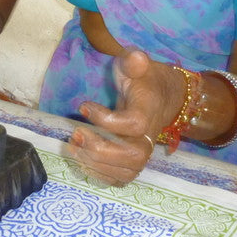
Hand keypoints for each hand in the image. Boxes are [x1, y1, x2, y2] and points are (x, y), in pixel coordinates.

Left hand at [63, 48, 182, 185]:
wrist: (164, 98)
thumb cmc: (145, 80)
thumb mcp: (139, 65)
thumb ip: (134, 61)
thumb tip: (135, 58)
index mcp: (149, 111)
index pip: (133, 124)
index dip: (107, 120)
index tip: (84, 106)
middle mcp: (150, 137)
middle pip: (133, 156)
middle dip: (101, 149)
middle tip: (76, 133)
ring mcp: (143, 152)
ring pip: (126, 171)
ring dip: (95, 163)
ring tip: (73, 146)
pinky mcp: (134, 163)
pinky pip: (120, 179)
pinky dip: (99, 175)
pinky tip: (81, 159)